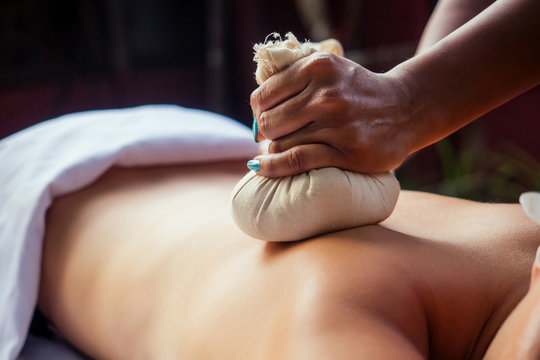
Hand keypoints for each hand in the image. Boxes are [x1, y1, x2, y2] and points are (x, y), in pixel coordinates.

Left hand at [250, 51, 414, 176]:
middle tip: (276, 136)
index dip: (258, 111)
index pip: (263, 96)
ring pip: (281, 144)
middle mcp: (327, 94)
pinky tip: (261, 168)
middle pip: (269, 123)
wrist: (406, 108)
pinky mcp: (347, 152)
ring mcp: (338, 124)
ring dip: (276, 151)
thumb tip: (255, 111)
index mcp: (318, 67)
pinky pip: (297, 161)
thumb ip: (293, 79)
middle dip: (266, 133)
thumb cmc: (357, 92)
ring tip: (285, 149)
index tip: (265, 119)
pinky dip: (274, 167)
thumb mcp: (329, 70)